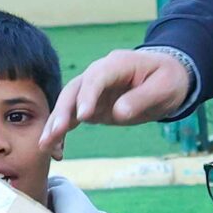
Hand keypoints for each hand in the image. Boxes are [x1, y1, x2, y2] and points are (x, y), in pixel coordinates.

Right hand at [40, 49, 192, 155]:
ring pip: (67, 103)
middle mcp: (99, 74)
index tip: (82, 117)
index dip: (88, 95)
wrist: (166, 78)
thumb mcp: (164, 88)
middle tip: (54, 133)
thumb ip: (142, 98)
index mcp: (117, 64)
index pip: (97, 77)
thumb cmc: (168, 79)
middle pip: (74, 90)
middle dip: (63, 111)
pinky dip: (62, 130)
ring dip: (55, 123)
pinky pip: (72, 116)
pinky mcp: (91, 105)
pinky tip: (54, 148)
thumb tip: (119, 113)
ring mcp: (92, 90)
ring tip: (44, 145)